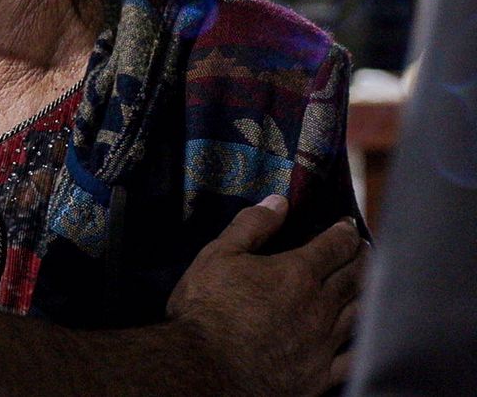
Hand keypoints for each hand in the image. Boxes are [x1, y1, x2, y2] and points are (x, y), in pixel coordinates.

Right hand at [167, 195, 364, 396]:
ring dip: (369, 293)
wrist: (206, 368)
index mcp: (296, 273)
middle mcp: (319, 306)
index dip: (344, 232)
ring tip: (369, 283)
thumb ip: (251, 226)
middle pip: (355, 277)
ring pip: (361, 313)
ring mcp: (324, 343)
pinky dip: (366, 342)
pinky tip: (367, 336)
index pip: (334, 246)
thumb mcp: (218, 255)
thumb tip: (279, 201)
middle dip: (363, 258)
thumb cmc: (207, 308)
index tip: (347, 224)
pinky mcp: (320, 375)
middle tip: (365, 249)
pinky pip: (356, 358)